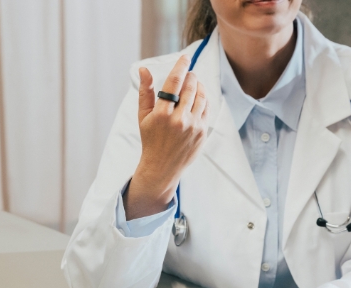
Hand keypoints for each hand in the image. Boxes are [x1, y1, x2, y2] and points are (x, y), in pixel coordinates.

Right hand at [124, 55, 209, 219]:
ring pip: (201, 97)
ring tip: (194, 83)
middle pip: (190, 88)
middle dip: (191, 76)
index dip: (181, 67)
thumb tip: (144, 69)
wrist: (162, 167)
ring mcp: (193, 128)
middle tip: (189, 72)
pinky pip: (206, 109)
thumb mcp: (143, 116)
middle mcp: (179, 121)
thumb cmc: (150, 139)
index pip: (174, 83)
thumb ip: (145, 91)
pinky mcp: (202, 133)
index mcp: (162, 115)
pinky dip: (204, 100)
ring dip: (199, 86)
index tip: (185, 57)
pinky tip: (199, 97)